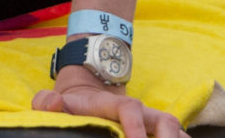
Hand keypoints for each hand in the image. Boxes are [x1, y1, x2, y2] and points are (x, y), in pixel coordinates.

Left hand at [34, 64, 186, 137]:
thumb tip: (54, 103)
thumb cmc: (72, 104)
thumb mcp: (55, 100)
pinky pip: (178, 137)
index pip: (130, 110)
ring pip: (176, 129)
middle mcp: (140, 112)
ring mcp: (151, 121)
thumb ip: (47, 102)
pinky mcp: (157, 132)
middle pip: (165, 120)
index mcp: (114, 105)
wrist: (89, 92)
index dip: (135, 127)